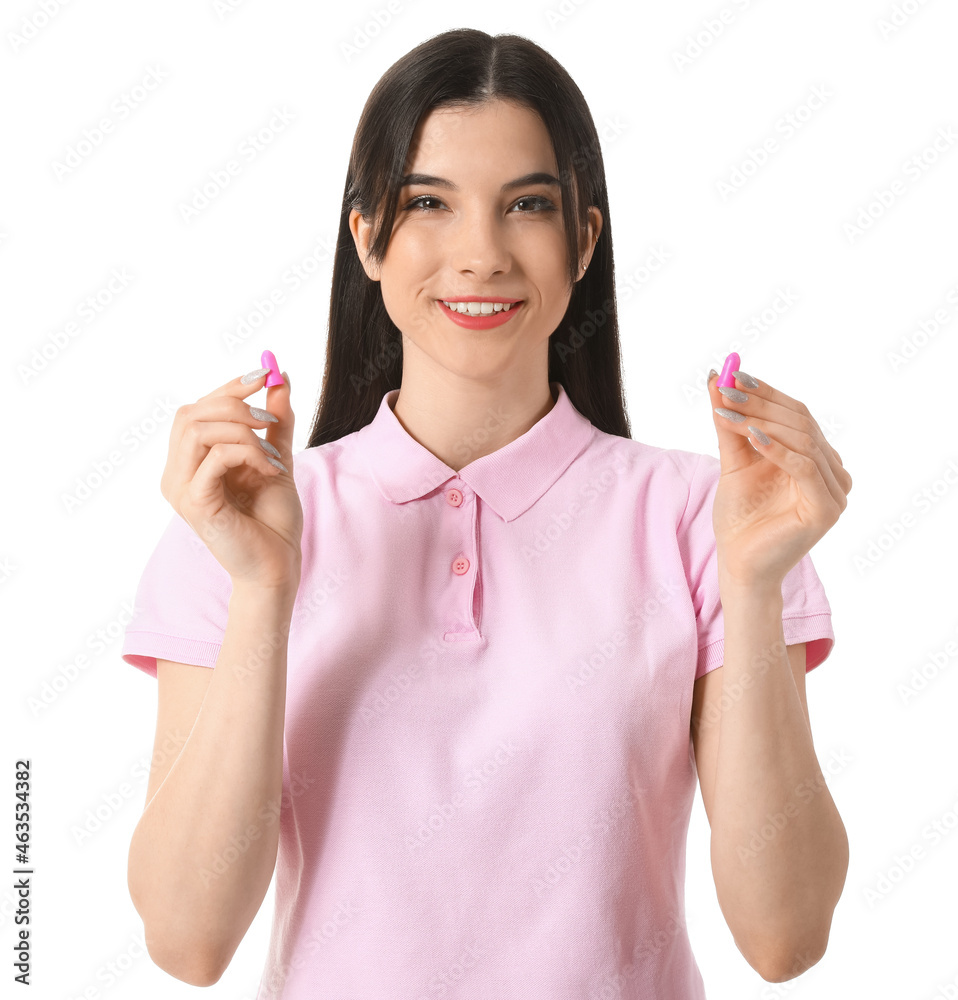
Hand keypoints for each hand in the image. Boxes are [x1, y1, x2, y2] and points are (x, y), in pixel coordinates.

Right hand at [160, 366, 303, 591]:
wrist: (278, 565)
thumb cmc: (273, 519)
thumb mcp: (276, 458)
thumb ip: (276, 421)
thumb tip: (281, 377)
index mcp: (189, 463)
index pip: (196, 409)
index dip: (228, 387)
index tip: (265, 374)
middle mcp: (176, 474)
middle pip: (191, 412)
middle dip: (235, 404)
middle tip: (270, 421)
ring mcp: (180, 489)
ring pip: (199, 429)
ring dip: (243, 431)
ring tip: (272, 453)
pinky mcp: (195, 504)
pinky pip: (215, 456)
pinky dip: (249, 453)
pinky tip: (271, 470)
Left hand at [707, 357, 851, 589]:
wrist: (739, 563)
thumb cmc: (740, 517)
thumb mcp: (734, 462)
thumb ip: (730, 424)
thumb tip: (717, 379)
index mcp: (816, 457)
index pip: (795, 412)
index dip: (765, 392)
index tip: (732, 374)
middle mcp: (832, 470)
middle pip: (800, 421)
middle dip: (759, 402)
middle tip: (726, 388)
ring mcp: (835, 490)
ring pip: (802, 439)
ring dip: (761, 421)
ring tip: (727, 411)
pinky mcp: (826, 509)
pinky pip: (803, 467)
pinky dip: (776, 448)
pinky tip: (751, 436)